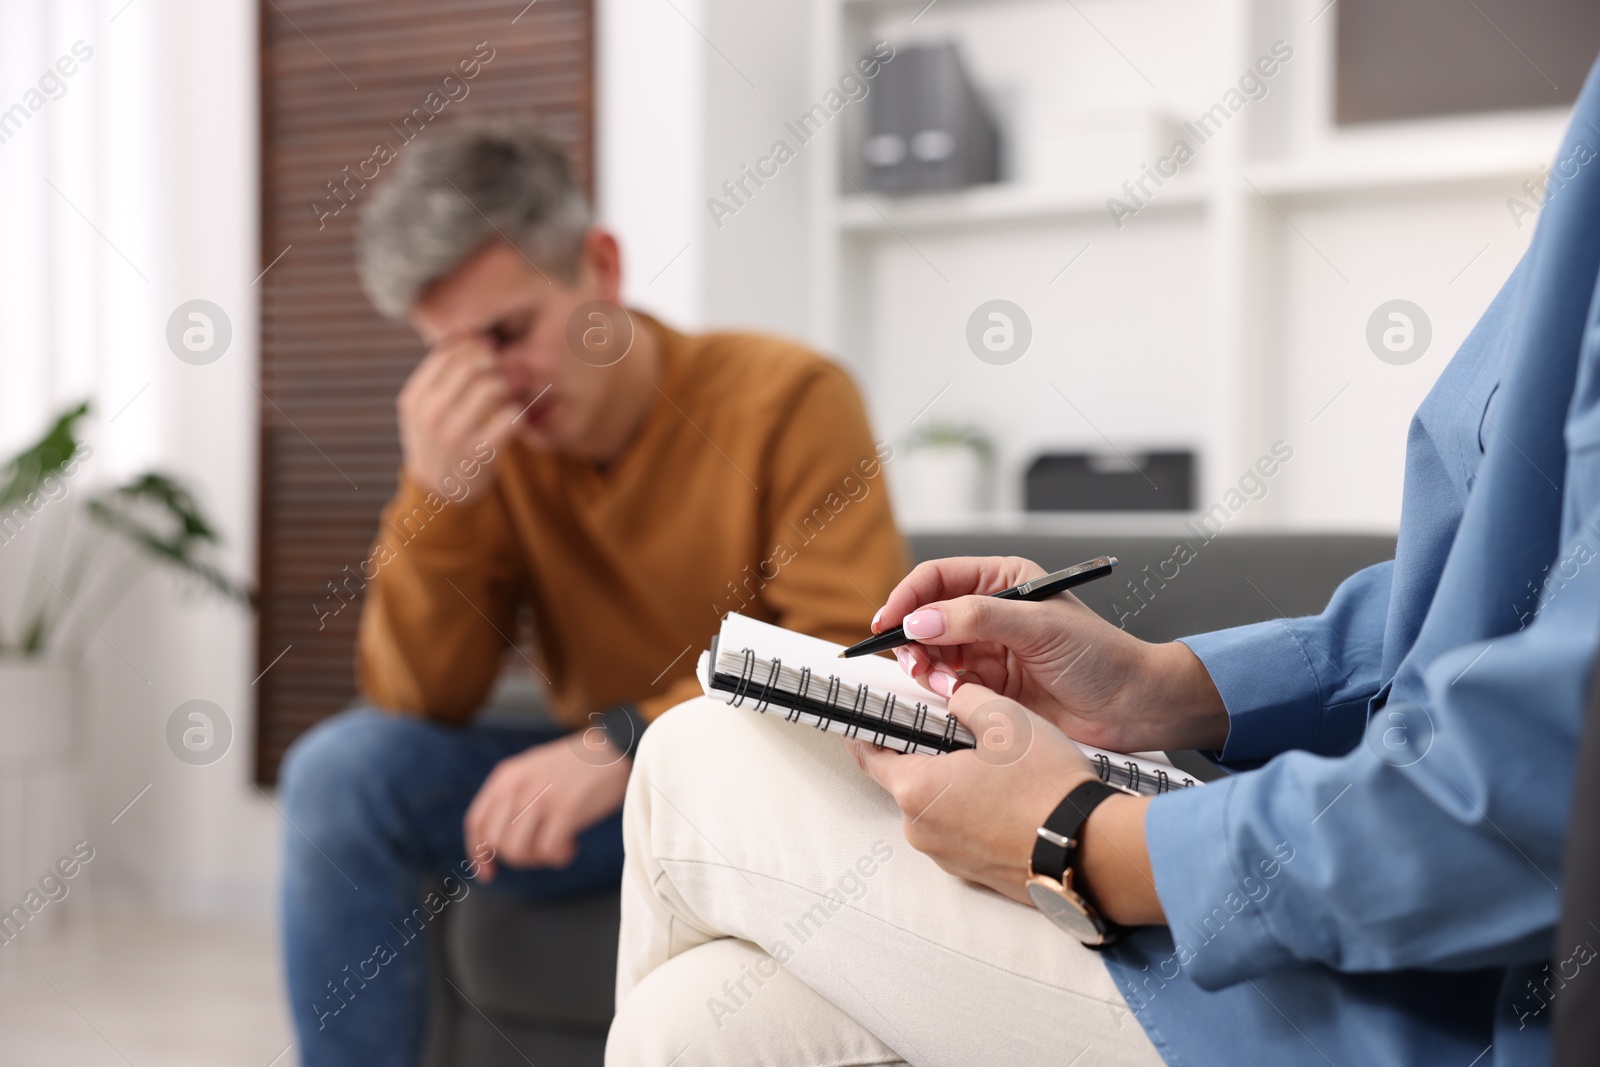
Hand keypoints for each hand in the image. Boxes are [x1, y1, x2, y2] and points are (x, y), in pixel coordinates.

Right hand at [397, 336, 521, 496]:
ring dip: (508, 384)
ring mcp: (454, 435)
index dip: (473, 344)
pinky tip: (513, 417)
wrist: (440, 494)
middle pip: (472, 365)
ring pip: (492, 386)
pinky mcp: (481, 453)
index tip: (488, 348)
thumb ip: (440, 374)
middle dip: (494, 361)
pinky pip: (511, 416)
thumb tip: (469, 332)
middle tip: (502, 369)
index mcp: (414, 399)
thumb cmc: (437, 441)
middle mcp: (430, 415)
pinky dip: (517, 411)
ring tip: (510, 391)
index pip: (447, 352)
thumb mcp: (423, 409)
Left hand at [463, 734, 630, 880]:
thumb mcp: (533, 770)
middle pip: (496, 842)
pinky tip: (573, 844)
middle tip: (541, 851)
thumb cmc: (577, 765)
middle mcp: (518, 786)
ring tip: (559, 846)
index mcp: (506, 776)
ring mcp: (541, 797)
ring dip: (539, 859)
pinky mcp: (566, 809)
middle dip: (517, 857)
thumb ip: (512, 796)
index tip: (488, 872)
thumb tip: (496, 840)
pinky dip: (559, 857)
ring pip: (519, 851)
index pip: (476, 823)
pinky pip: (549, 851)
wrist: (614, 748)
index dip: (478, 853)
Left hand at [846, 683, 1099, 903]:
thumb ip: (966, 698)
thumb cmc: (1046, 784)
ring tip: (991, 764)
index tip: (870, 715)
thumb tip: (953, 695)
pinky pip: (962, 833)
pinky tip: (1007, 797)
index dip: (868, 729)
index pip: (869, 754)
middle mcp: (921, 830)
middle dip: (924, 754)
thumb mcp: (1005, 718)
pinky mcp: (975, 873)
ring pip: (936, 808)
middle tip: (954, 730)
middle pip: (906, 781)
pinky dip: (974, 813)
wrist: (1092, 850)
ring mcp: (947, 858)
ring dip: (952, 785)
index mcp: (916, 790)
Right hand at [875, 556, 1227, 753]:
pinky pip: (947, 683)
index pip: (937, 578)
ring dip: (926, 667)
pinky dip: (941, 690)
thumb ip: (975, 619)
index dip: (908, 598)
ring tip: (942, 682)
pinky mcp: (989, 687)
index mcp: (1003, 580)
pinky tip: (957, 696)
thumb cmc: (1099, 656)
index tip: (888, 622)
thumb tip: (920, 620)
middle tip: (912, 660)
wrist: (1132, 707)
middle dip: (913, 638)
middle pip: (926, 616)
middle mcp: (991, 611)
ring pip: (931, 652)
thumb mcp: (1038, 627)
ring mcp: (988, 650)